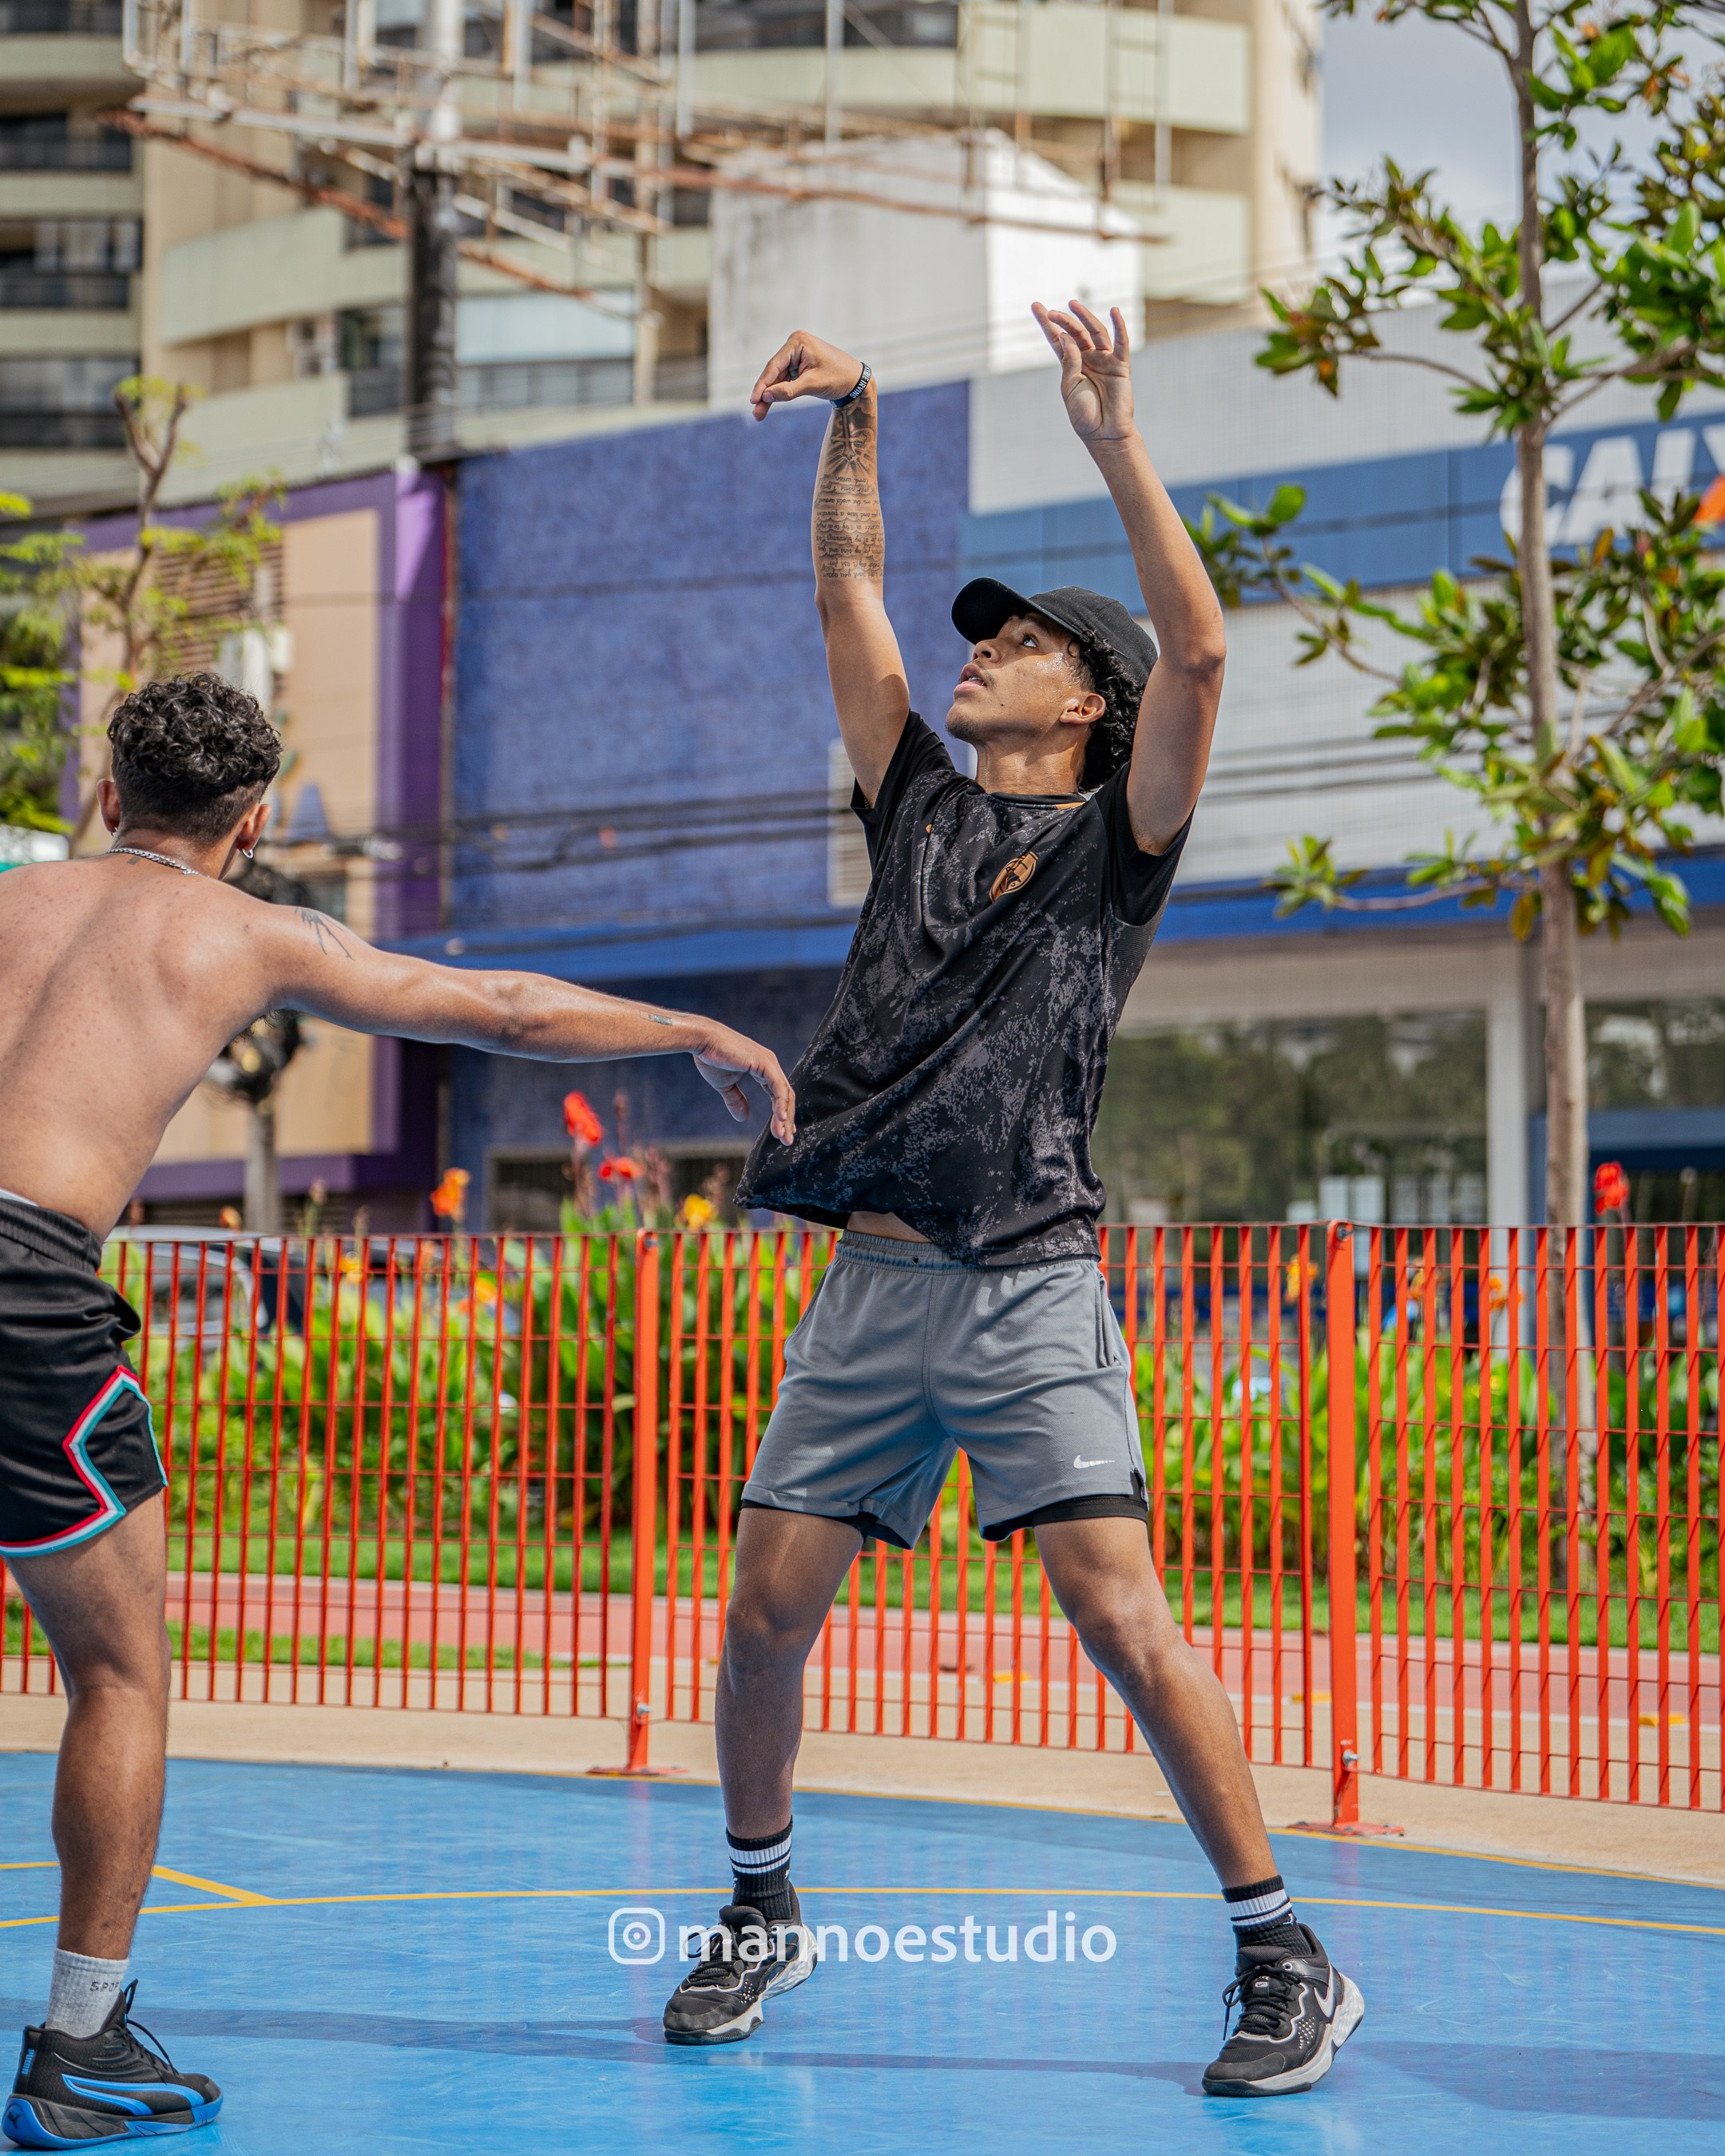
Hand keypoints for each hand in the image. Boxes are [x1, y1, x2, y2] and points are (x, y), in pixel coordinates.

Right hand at [692, 1024, 796, 1144]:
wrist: (702, 1041)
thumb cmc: (711, 1058)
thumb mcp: (725, 1085)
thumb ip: (736, 1100)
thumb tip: (743, 1118)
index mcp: (763, 1068)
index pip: (778, 1094)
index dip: (781, 1114)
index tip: (782, 1132)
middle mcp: (770, 1065)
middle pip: (785, 1096)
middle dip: (787, 1120)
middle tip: (786, 1140)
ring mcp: (769, 1063)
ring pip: (785, 1094)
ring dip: (785, 1116)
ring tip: (784, 1135)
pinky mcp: (764, 1063)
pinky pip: (778, 1088)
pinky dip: (781, 1104)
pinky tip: (781, 1119)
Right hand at [748, 330, 865, 420]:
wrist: (856, 381)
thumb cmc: (838, 378)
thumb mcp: (813, 384)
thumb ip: (789, 391)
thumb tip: (766, 396)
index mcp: (798, 342)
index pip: (775, 365)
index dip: (762, 384)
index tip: (753, 400)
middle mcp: (794, 345)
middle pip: (774, 373)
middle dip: (765, 394)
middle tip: (755, 412)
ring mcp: (795, 356)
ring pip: (777, 379)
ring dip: (769, 397)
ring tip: (759, 415)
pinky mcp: (798, 366)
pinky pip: (784, 381)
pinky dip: (778, 394)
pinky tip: (767, 406)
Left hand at [1032, 300, 1134, 447]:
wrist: (1104, 434)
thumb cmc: (1084, 415)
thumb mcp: (1070, 387)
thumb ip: (1069, 362)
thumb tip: (1065, 335)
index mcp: (1072, 365)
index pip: (1057, 339)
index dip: (1048, 324)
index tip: (1036, 306)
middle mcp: (1088, 358)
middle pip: (1075, 333)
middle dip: (1064, 320)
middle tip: (1051, 312)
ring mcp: (1105, 360)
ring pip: (1095, 333)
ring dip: (1085, 318)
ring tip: (1073, 305)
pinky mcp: (1120, 366)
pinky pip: (1121, 343)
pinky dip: (1119, 327)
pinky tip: (1114, 312)